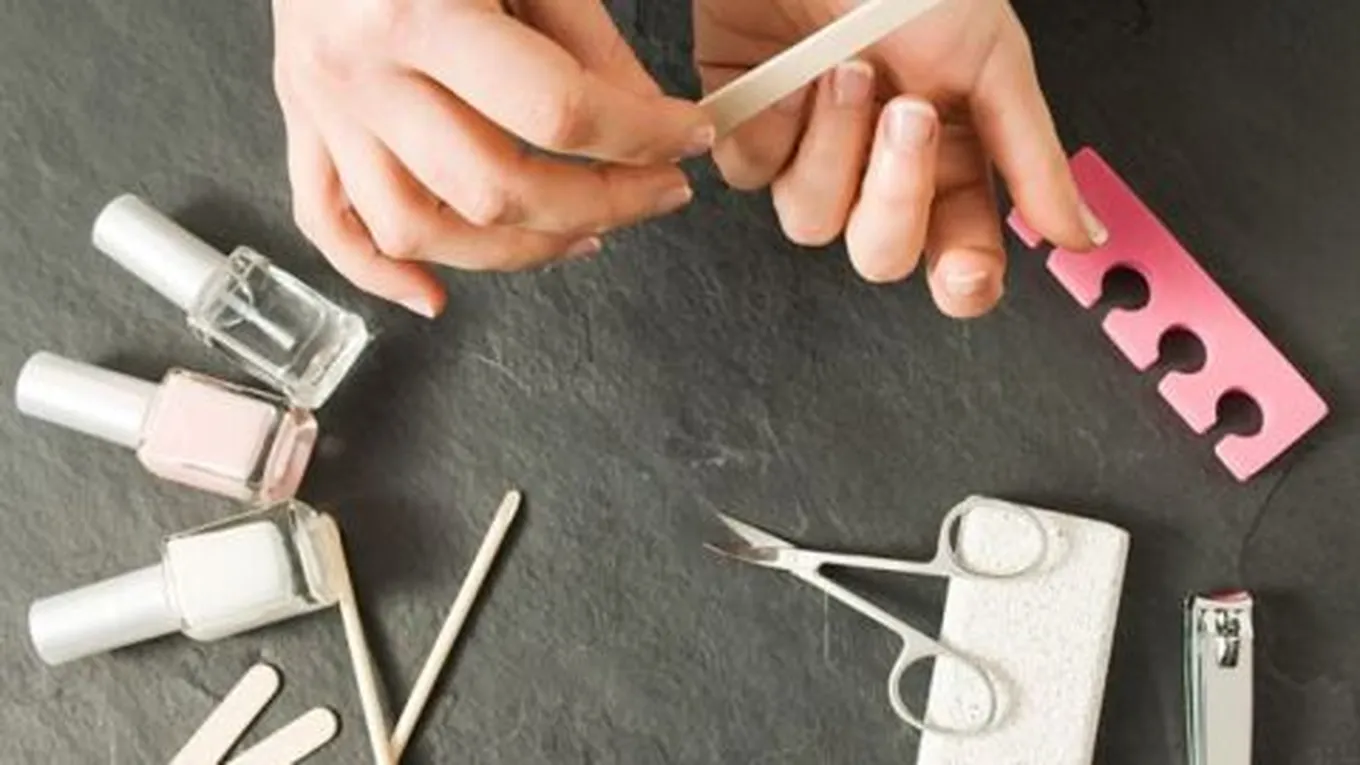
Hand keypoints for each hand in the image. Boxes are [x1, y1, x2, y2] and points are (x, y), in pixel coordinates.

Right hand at [273, 0, 714, 316]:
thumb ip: (589, 42)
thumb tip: (652, 122)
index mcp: (420, 10)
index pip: (558, 113)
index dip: (642, 137)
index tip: (689, 138)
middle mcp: (361, 70)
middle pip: (494, 188)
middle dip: (600, 205)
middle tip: (658, 192)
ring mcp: (324, 105)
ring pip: (418, 229)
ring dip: (513, 253)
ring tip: (581, 235)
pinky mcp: (301, 122)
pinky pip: (327, 223)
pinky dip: (379, 273)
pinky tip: (437, 294)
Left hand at [695, 0, 1105, 317]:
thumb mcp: (990, 51)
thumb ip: (1031, 153)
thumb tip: (1076, 232)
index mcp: (947, 152)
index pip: (958, 249)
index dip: (962, 276)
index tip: (966, 270)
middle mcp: (877, 162)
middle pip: (880, 253)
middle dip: (893, 192)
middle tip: (906, 113)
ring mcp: (811, 149)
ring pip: (811, 220)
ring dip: (831, 146)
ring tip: (842, 68)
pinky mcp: (748, 127)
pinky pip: (753, 172)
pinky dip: (772, 123)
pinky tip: (788, 73)